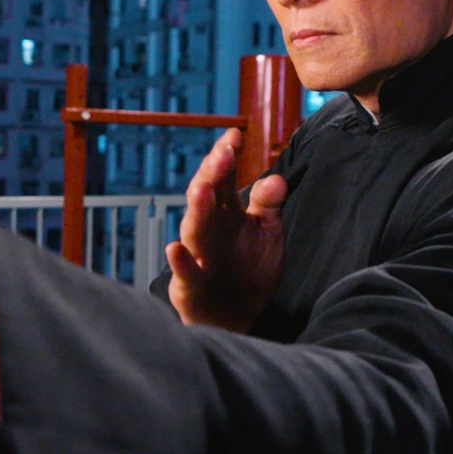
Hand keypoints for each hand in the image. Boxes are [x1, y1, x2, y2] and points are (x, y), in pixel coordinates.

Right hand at [163, 128, 285, 333]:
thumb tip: (277, 177)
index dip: (227, 157)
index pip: (223, 179)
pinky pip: (185, 271)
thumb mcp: (266, 234)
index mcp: (226, 213)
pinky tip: (175, 249)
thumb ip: (268, 206)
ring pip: (194, 229)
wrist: (236, 318)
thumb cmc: (248, 270)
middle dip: (212, 175)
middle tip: (222, 154)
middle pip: (206, 197)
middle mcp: (209, 229)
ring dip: (196, 210)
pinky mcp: (191, 284)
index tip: (235, 135)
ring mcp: (198, 255)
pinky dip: (180, 261)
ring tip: (201, 190)